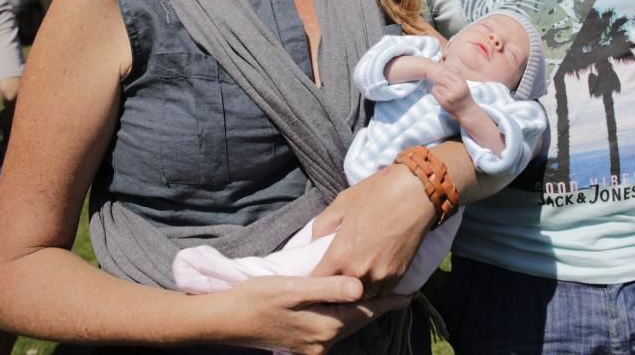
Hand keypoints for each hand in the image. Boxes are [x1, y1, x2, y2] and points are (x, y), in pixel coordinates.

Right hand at [213, 275, 408, 353]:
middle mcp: (321, 343)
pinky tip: (347, 305)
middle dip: (378, 307)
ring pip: (346, 326)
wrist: (225, 320)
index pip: (364, 312)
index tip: (409, 295)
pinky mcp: (302, 344)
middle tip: (398, 292)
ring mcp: (311, 347)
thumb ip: (328, 288)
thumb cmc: (256, 298)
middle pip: (358, 321)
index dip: (387, 303)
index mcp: (323, 328)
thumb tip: (360, 286)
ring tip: (379, 296)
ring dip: (362, 311)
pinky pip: (333, 329)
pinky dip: (345, 316)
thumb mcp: (292, 287)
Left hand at [311, 164, 435, 296]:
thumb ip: (322, 225)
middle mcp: (358, 272)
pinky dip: (375, 288)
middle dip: (334, 288)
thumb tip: (313, 243)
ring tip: (352, 279)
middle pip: (339, 294)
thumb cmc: (377, 193)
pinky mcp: (398, 277)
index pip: (317, 282)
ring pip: (361, 297)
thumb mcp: (341, 203)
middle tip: (332, 279)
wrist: (416, 193)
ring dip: (355, 291)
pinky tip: (372, 276)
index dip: (313, 280)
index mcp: (340, 255)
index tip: (314, 275)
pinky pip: (380, 293)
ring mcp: (380, 277)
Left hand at [430, 66, 474, 119]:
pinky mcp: (443, 101)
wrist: (466, 111)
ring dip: (437, 85)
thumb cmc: (464, 95)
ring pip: (437, 83)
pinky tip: (440, 94)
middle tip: (439, 80)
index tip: (444, 74)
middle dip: (439, 77)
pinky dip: (435, 91)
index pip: (449, 70)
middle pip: (441, 76)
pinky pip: (434, 91)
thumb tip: (442, 65)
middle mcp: (456, 88)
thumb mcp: (463, 83)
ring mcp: (449, 95)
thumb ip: (455, 75)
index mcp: (462, 83)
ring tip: (441, 88)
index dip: (444, 71)